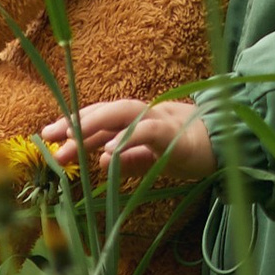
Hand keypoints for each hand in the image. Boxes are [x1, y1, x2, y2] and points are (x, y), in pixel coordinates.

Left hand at [36, 97, 213, 186]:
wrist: (227, 146)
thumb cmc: (188, 150)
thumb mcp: (152, 161)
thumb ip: (128, 161)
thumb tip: (101, 161)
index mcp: (136, 122)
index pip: (101, 120)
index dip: (75, 125)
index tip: (49, 137)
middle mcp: (144, 115)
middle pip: (105, 113)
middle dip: (75, 123)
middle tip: (48, 137)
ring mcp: (159, 119)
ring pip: (122, 114)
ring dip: (94, 125)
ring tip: (71, 140)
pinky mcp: (173, 132)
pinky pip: (147, 131)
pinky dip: (127, 138)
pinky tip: (108, 150)